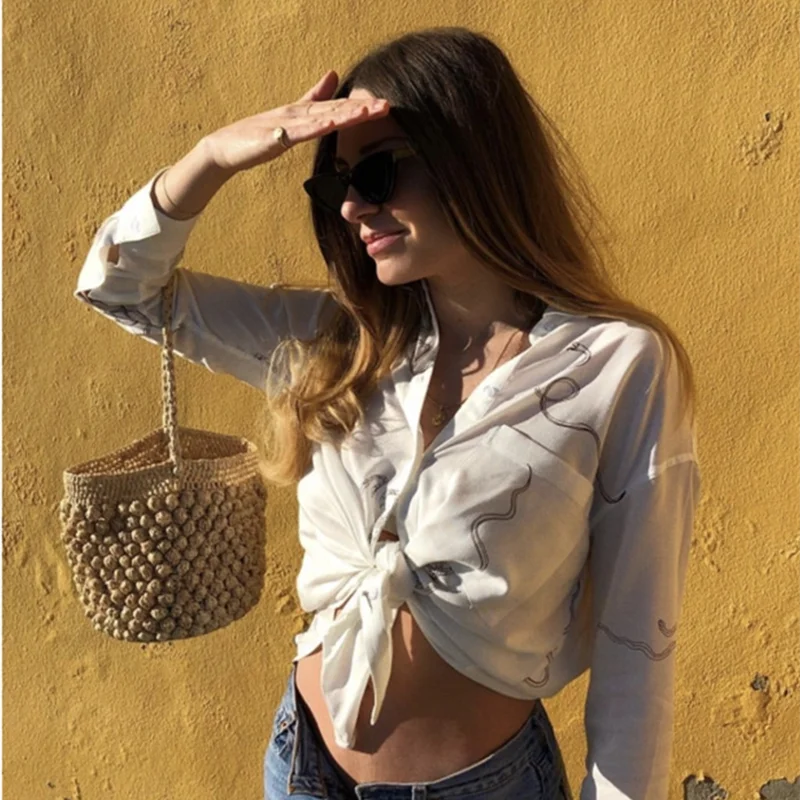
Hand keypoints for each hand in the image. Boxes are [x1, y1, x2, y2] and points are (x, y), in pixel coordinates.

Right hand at [200, 70, 390, 174]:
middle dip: (360, 109)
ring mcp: (285, 125)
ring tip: (364, 111)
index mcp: (303, 113)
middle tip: (385, 106)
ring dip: (342, 114)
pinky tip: (328, 123)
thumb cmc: (256, 136)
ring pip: (319, 119)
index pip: (337, 109)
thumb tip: (332, 75)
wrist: (225, 148)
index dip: (361, 106)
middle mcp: (297, 115)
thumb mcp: (290, 116)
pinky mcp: (274, 139)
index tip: (385, 105)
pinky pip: (295, 133)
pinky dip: (311, 127)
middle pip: (333, 111)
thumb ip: (312, 97)